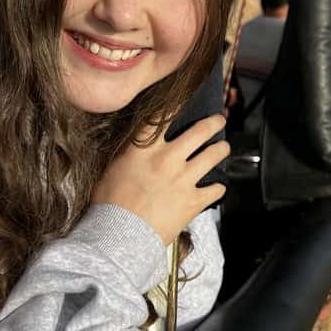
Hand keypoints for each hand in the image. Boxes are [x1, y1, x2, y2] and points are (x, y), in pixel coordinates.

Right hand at [93, 115, 229, 243]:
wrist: (119, 236)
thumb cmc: (108, 207)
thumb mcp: (111, 171)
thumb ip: (128, 156)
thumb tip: (135, 150)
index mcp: (143, 150)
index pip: (160, 116)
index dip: (175, 103)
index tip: (185, 94)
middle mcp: (167, 159)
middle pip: (199, 131)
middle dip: (213, 123)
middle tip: (218, 120)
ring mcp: (183, 179)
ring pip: (213, 154)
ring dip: (221, 149)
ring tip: (223, 147)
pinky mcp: (193, 200)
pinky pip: (216, 189)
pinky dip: (218, 188)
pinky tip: (217, 187)